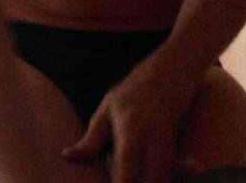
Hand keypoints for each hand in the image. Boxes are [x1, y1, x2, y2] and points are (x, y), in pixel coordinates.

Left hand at [60, 57, 202, 182]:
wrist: (171, 74)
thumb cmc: (134, 91)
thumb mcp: (107, 110)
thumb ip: (91, 140)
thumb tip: (67, 156)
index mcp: (131, 134)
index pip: (126, 175)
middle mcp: (153, 144)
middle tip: (118, 180)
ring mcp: (168, 149)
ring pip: (161, 181)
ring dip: (146, 181)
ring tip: (129, 175)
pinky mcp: (177, 152)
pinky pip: (169, 175)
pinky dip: (157, 179)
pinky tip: (146, 175)